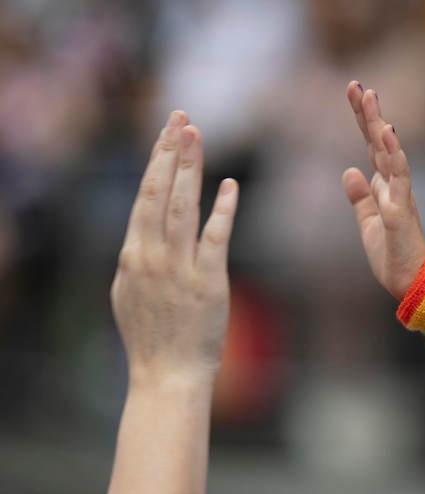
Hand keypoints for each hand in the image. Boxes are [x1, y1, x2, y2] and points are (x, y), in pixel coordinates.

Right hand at [112, 110, 237, 383]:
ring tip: (196, 135)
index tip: (164, 134)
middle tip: (181, 118)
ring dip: (190, 168)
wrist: (167, 375)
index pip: (142, 197)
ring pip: (182, 206)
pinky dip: (222, 209)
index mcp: (131, 256)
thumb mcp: (128, 293)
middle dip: (169, 151)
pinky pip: (215, 238)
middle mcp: (151, 256)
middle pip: (159, 192)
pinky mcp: (208, 283)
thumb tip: (143, 233)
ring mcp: (179, 269)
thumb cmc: (150, 337)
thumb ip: (136, 259)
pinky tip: (228, 185)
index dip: (154, 162)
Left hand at [342, 81, 424, 300]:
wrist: (410, 281)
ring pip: (389, 153)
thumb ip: (359, 197)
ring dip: (380, 125)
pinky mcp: (402, 211)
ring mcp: (400, 195)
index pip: (371, 147)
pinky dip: (394, 156)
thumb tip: (348, 170)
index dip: (362, 121)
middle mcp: (393, 185)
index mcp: (384, 187)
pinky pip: (399, 179)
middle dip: (368, 114)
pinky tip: (388, 134)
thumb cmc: (392, 253)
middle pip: (378, 143)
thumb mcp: (368, 222)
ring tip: (371, 97)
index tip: (354, 93)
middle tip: (356, 85)